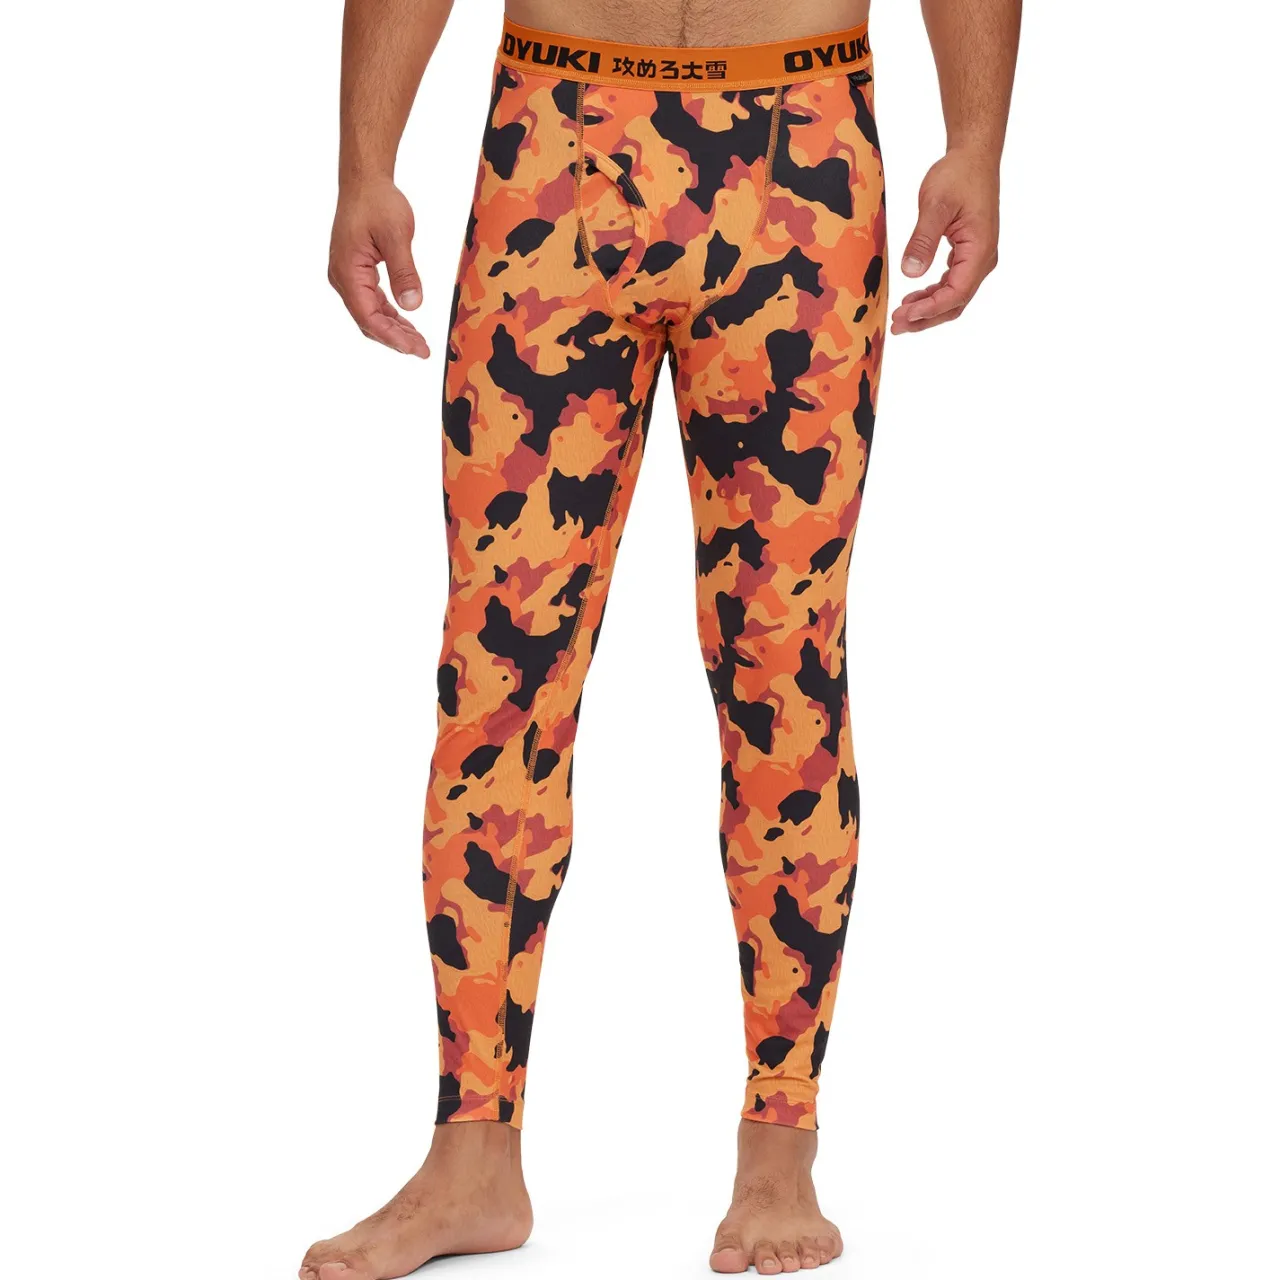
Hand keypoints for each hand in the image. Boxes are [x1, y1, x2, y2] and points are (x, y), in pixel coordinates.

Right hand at [329, 178, 429, 357]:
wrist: (364, 181)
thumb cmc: (378, 202)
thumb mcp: (396, 235)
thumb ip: (404, 272)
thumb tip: (412, 305)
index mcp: (348, 271)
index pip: (368, 317)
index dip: (393, 337)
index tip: (415, 349)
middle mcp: (342, 278)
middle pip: (368, 321)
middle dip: (395, 339)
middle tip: (423, 351)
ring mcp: (347, 276)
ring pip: (370, 314)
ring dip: (394, 329)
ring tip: (419, 342)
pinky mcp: (356, 272)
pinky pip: (371, 302)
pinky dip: (389, 315)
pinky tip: (407, 324)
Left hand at [890, 149, 999, 334]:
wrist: (973, 157)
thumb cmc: (958, 175)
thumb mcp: (935, 205)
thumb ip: (923, 240)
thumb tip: (911, 273)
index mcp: (979, 250)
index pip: (956, 293)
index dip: (929, 309)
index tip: (904, 315)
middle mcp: (983, 259)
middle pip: (956, 302)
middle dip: (926, 318)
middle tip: (896, 326)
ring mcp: (977, 258)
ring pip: (953, 296)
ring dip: (927, 310)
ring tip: (900, 317)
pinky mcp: (967, 254)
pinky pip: (951, 283)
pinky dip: (932, 295)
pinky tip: (912, 299)